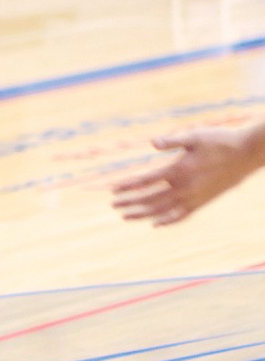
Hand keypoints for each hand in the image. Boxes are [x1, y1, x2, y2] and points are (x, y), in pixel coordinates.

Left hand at [112, 126, 264, 225]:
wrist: (246, 154)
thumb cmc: (219, 140)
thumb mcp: (194, 136)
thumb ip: (172, 140)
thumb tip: (152, 143)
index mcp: (179, 170)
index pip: (146, 181)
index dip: (128, 186)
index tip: (113, 190)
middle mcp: (184, 188)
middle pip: (150, 199)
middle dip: (130, 202)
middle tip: (114, 205)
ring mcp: (194, 198)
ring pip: (163, 211)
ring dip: (143, 214)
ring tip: (126, 216)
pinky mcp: (203, 202)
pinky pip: (182, 216)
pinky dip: (167, 221)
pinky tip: (156, 224)